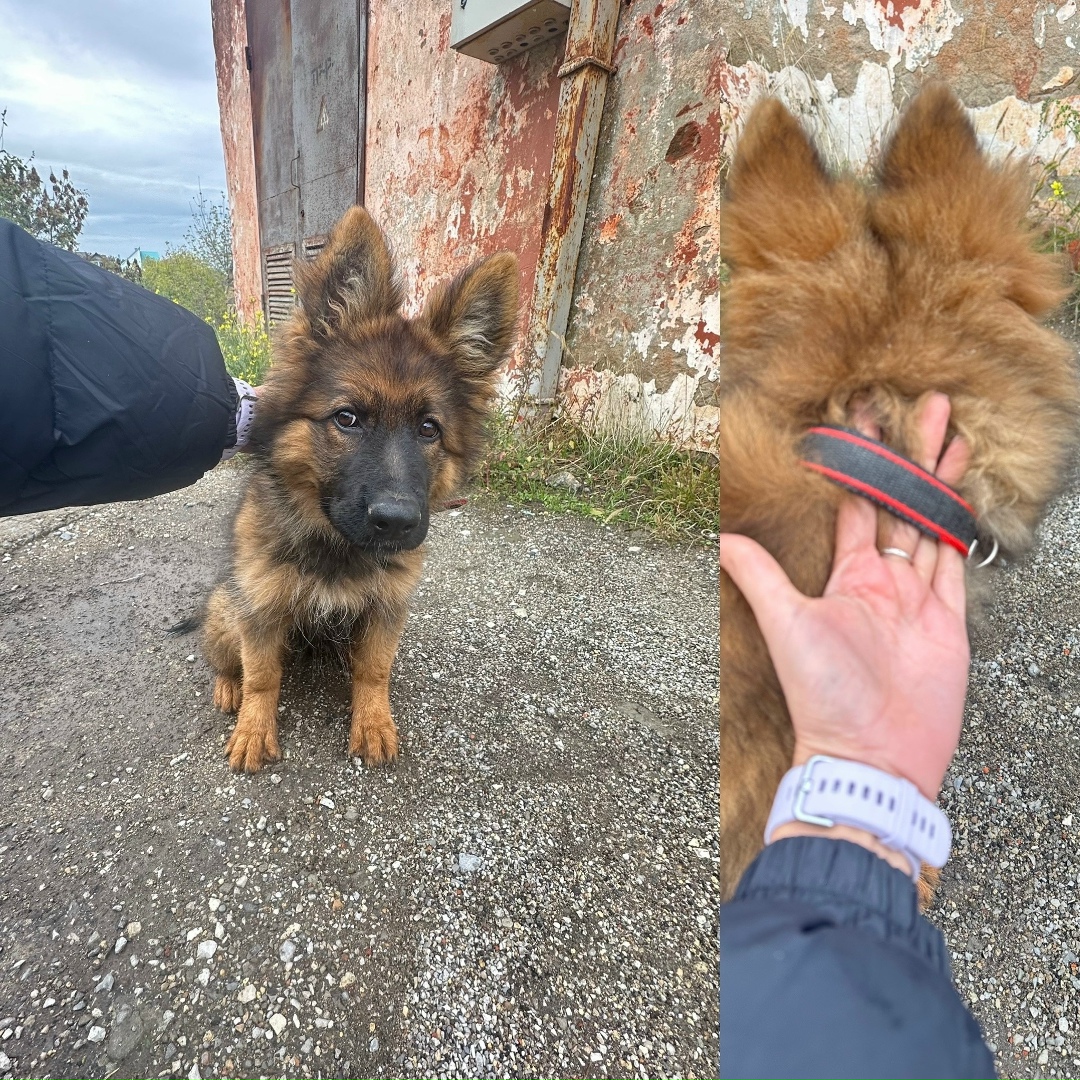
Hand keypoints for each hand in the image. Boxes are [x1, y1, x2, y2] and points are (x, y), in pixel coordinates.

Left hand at [720, 393, 970, 803]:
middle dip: (909, 454)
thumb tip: (716, 535)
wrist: (872, 757)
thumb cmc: (824, 696)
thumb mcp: (786, 624)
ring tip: (949, 428)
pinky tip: (963, 490)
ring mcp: (917, 599)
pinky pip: (956, 563)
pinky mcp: (949, 621)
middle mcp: (881, 582)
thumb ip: (757, 576)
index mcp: (844, 577)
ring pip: (931, 522)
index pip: (854, 505)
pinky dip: (960, 525)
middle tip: (921, 402)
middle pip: (898, 503)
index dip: (859, 463)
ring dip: (938, 478)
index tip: (861, 417)